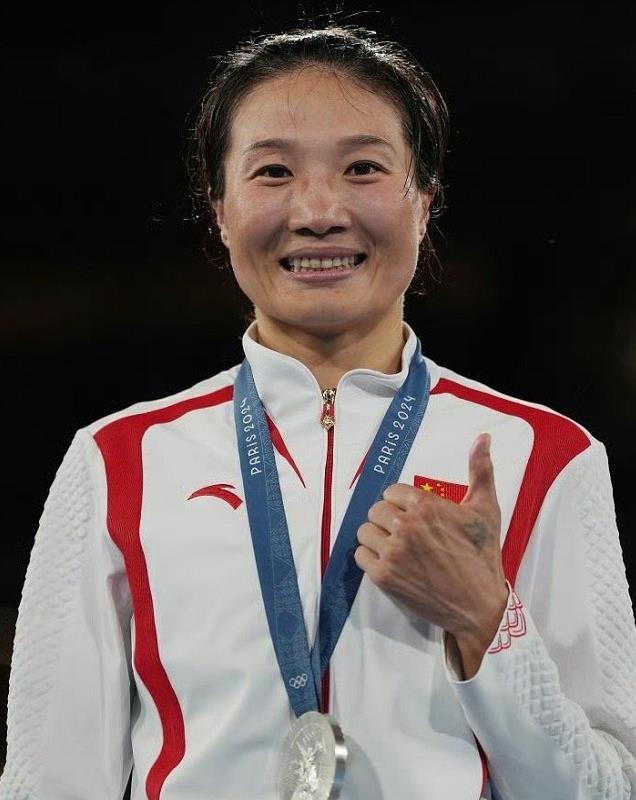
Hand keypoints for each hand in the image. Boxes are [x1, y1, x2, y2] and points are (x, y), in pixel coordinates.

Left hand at [354, 433, 507, 669]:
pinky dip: (371, 558)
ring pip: (365, 531)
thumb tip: (483, 437)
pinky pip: (361, 556)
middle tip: (406, 534)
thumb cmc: (483, 555)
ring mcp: (392, 553)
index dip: (401, 504)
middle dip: (389, 520)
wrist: (479, 605)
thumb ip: (480, 470)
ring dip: (377, 538)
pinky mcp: (384, 577)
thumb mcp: (485, 509)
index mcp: (425, 506)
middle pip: (376, 511)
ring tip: (396, 547)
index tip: (415, 517)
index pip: (391, 493)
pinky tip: (390, 562)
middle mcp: (405, 527)